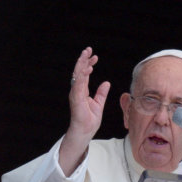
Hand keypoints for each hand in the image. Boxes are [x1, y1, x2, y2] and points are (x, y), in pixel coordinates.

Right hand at [59, 47, 110, 175]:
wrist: (85, 131)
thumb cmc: (89, 120)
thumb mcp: (99, 104)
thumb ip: (101, 93)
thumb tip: (106, 83)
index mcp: (82, 91)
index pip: (84, 74)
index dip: (88, 64)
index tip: (95, 57)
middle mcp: (77, 90)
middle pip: (79, 72)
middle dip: (83, 60)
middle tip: (88, 49)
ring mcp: (75, 94)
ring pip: (77, 76)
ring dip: (82, 64)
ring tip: (86, 54)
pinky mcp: (76, 99)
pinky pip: (79, 86)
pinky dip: (82, 77)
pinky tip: (87, 69)